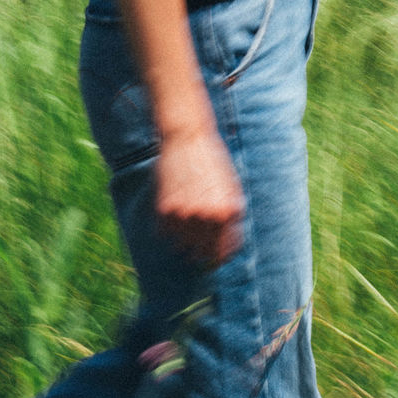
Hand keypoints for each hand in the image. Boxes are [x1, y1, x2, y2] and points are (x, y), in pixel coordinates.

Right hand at [154, 128, 244, 265]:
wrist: (188, 138)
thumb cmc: (213, 162)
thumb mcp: (232, 188)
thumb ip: (233, 215)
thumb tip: (231, 242)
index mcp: (226, 214)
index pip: (223, 251)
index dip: (219, 257)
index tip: (215, 259)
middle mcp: (205, 217)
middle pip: (202, 253)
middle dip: (202, 253)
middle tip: (199, 250)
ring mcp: (183, 214)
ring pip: (181, 246)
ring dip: (184, 242)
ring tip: (186, 229)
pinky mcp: (163, 209)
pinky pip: (164, 233)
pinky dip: (168, 230)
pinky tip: (174, 217)